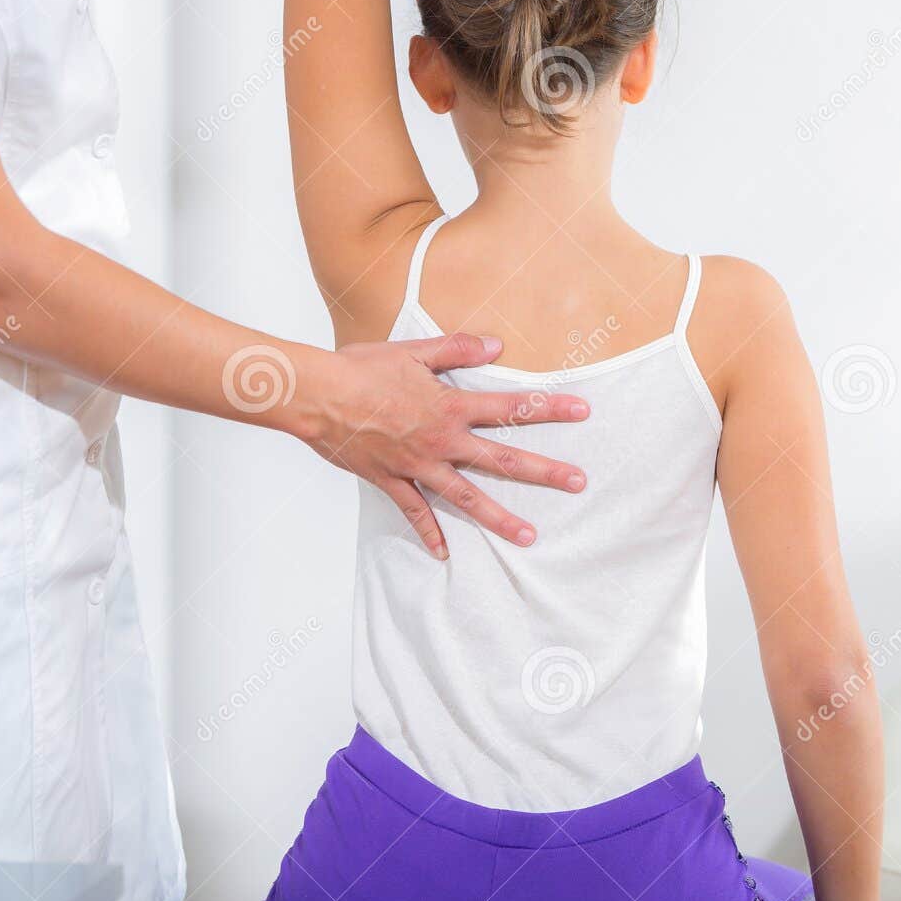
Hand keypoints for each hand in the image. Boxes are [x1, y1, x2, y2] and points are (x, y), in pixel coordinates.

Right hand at [298, 331, 589, 559]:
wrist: (318, 396)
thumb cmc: (361, 368)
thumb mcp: (413, 350)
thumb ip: (458, 349)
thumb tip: (497, 346)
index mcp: (450, 406)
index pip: (509, 407)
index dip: (548, 408)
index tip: (582, 412)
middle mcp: (441, 440)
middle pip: (502, 460)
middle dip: (544, 471)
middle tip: (578, 483)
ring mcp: (418, 465)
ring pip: (467, 497)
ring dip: (500, 517)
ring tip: (529, 536)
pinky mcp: (391, 481)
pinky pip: (415, 512)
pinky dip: (429, 534)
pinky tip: (444, 554)